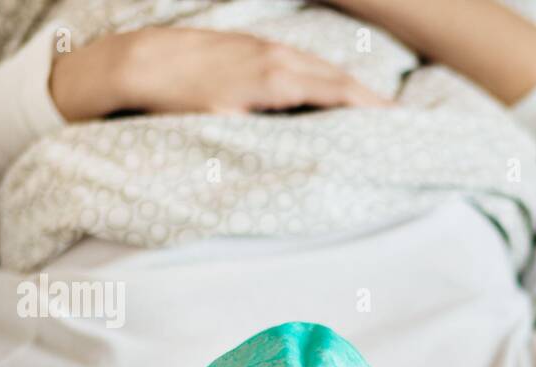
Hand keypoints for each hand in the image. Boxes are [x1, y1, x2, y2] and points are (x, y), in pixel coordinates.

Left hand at [50, 27, 389, 121]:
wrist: (138, 62)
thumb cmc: (180, 102)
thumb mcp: (227, 127)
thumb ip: (268, 137)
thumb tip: (301, 155)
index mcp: (279, 80)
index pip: (340, 92)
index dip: (371, 109)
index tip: (397, 125)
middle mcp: (278, 57)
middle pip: (337, 76)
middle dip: (369, 98)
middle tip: (396, 120)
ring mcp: (265, 46)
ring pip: (319, 65)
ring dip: (347, 85)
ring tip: (368, 107)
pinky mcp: (251, 44)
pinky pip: (300, 59)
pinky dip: (322, 75)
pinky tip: (323, 87)